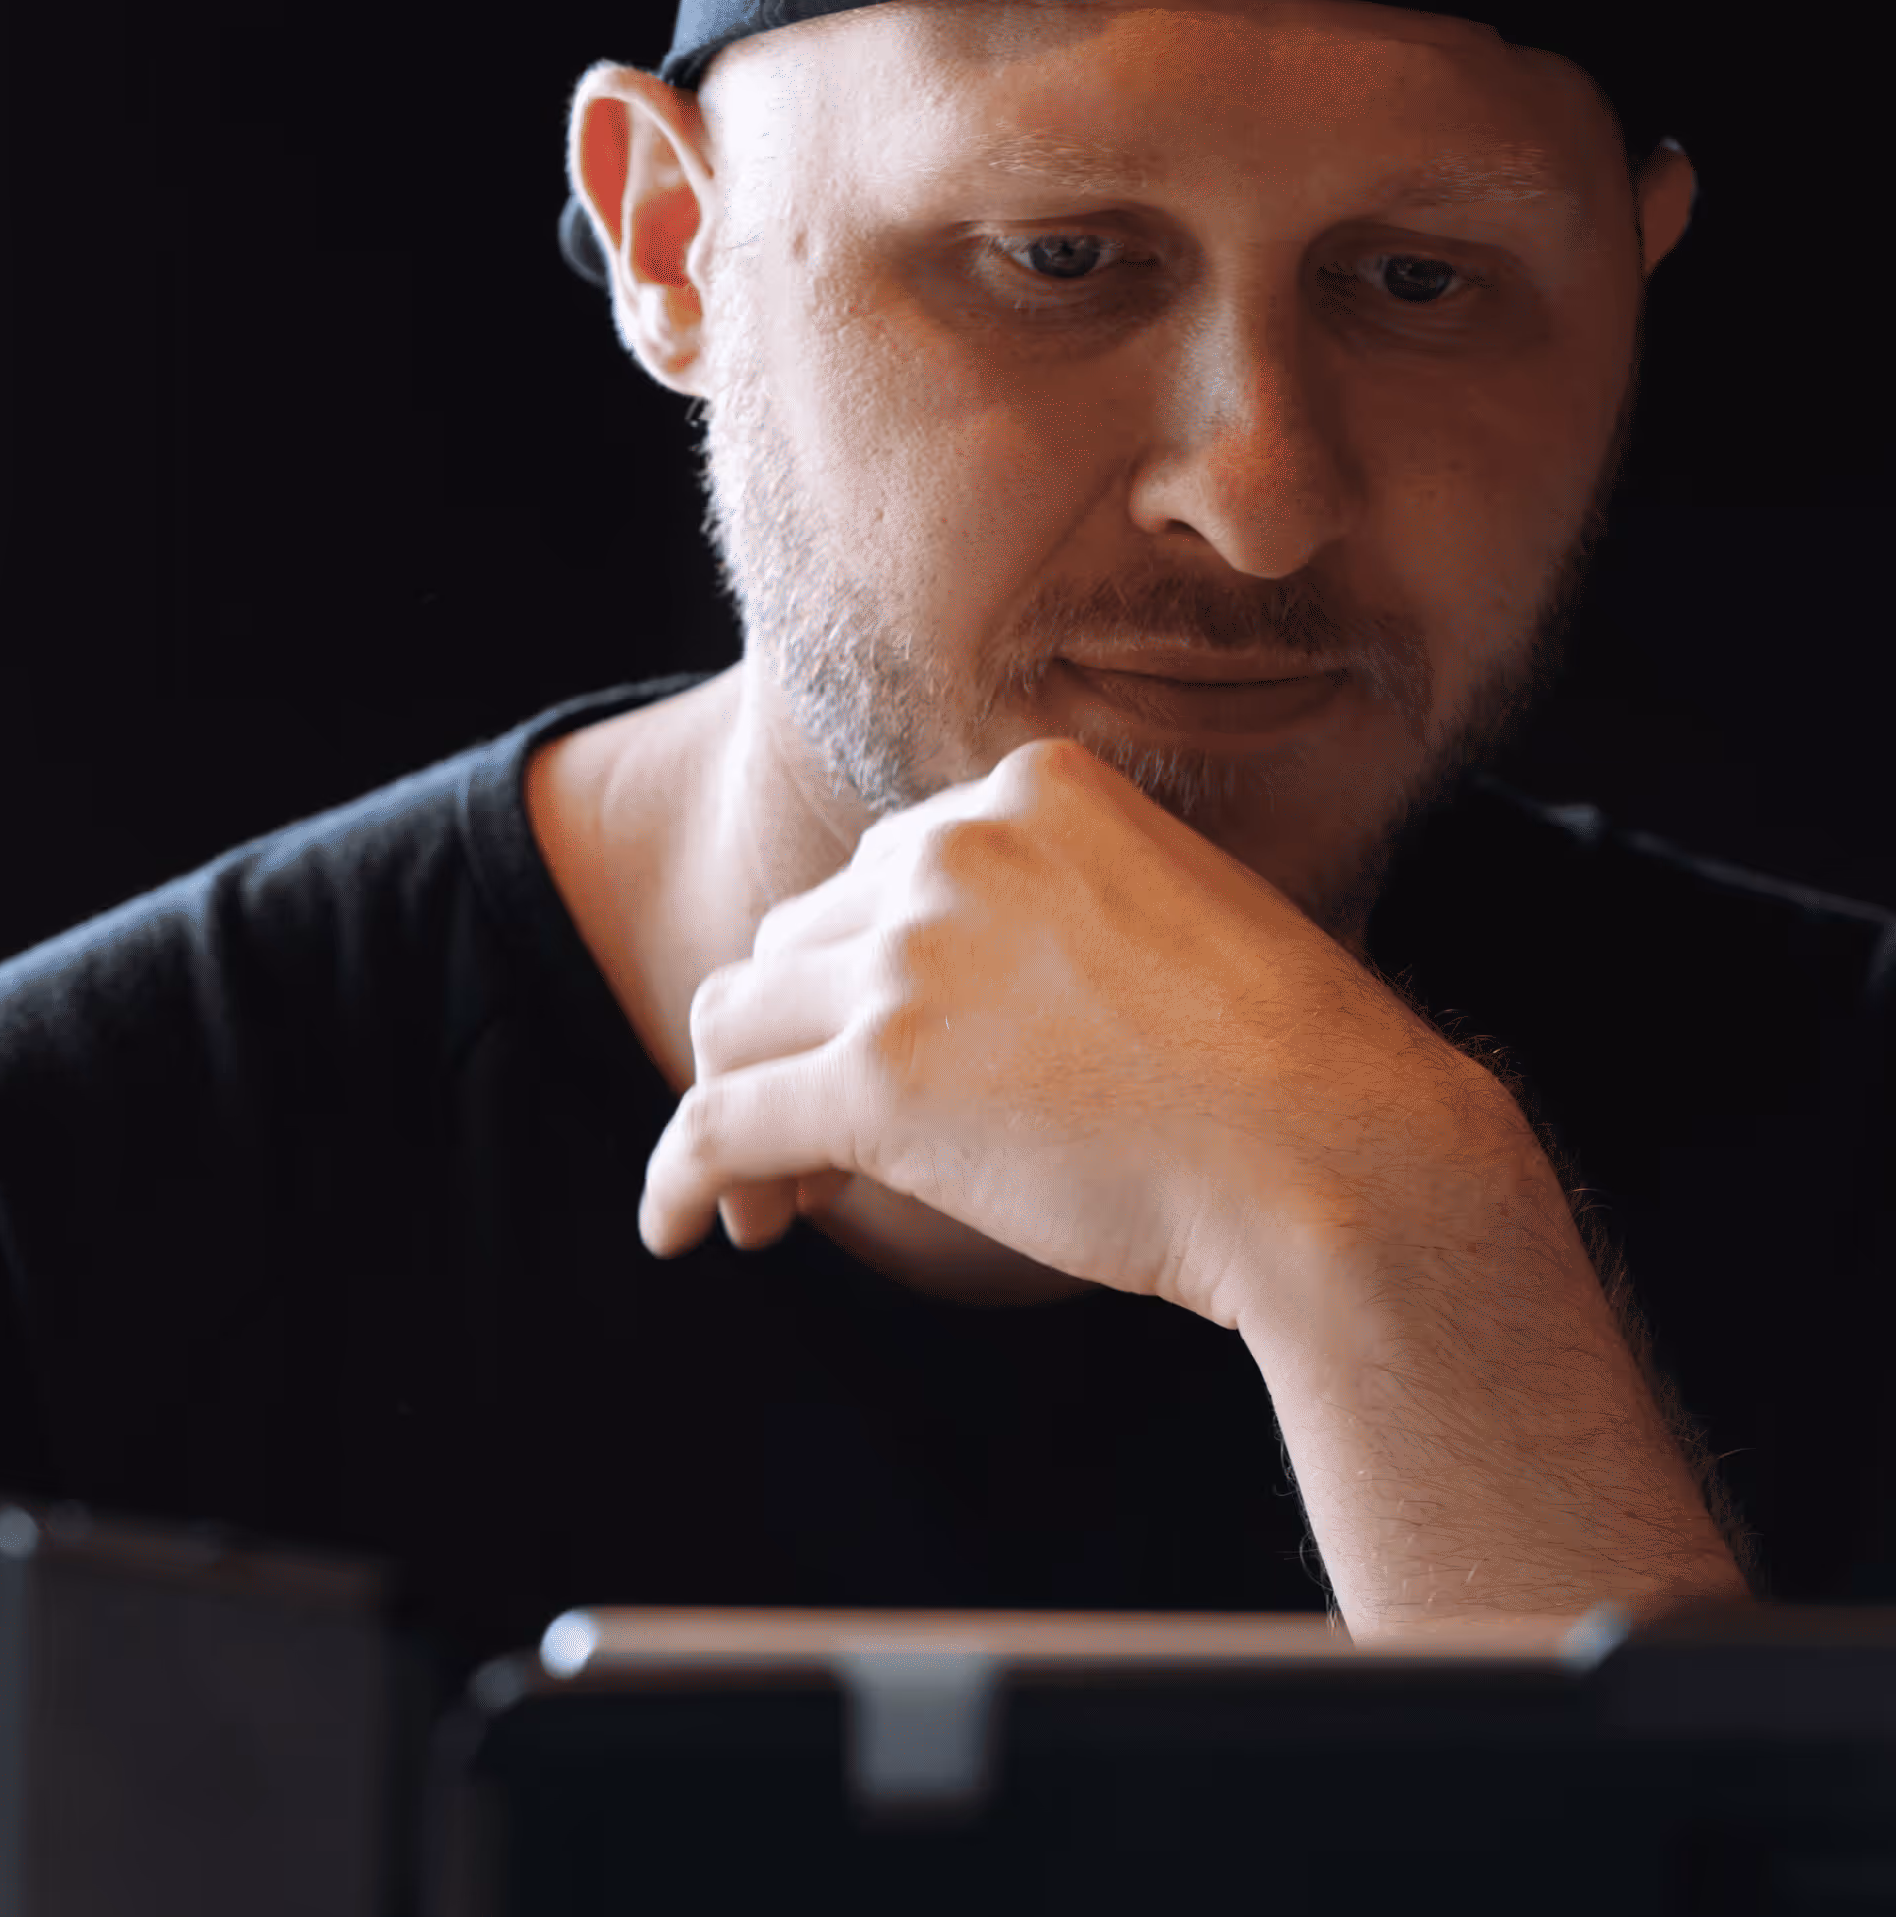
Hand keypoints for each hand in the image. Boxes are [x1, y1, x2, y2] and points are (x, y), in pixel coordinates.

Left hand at [639, 737, 1523, 1330]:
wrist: (1346, 1157)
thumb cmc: (1297, 1074)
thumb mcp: (1177, 921)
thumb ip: (1056, 919)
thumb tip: (960, 1003)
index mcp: (1031, 789)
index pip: (877, 874)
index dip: (856, 977)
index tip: (874, 1058)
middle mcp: (952, 846)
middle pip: (795, 942)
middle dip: (795, 1042)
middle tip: (812, 1151)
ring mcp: (909, 957)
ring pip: (733, 1023)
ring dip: (737, 1110)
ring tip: (773, 1202)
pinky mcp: (876, 1078)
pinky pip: (715, 1121)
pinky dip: (679, 1177)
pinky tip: (674, 1231)